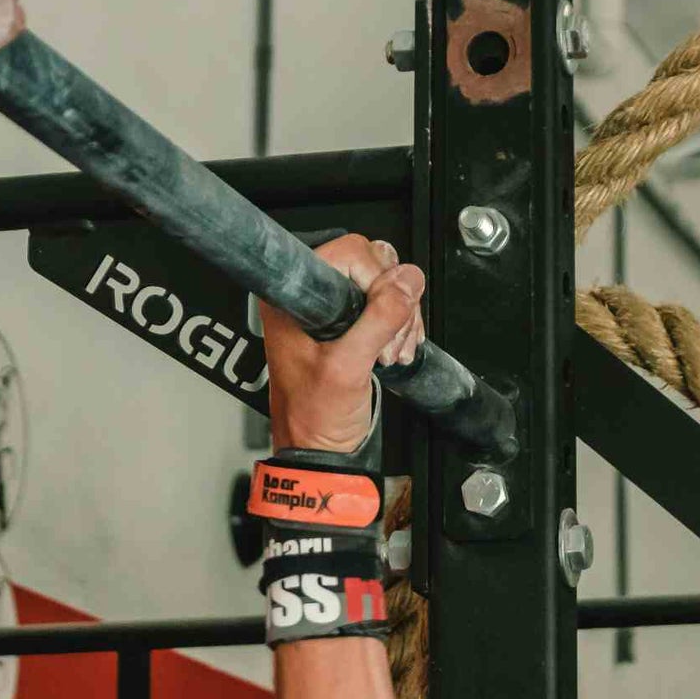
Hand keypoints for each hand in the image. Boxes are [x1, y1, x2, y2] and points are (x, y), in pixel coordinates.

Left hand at [258, 235, 426, 454]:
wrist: (321, 446)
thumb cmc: (314, 414)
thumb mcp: (348, 366)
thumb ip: (378, 320)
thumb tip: (407, 282)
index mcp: (292, 298)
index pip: (347, 252)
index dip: (375, 278)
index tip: (380, 311)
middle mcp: (309, 297)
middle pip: (372, 263)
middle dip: (394, 301)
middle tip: (389, 339)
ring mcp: (331, 309)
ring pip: (386, 284)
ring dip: (401, 317)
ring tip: (390, 351)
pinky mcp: (350, 322)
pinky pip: (388, 304)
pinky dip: (402, 325)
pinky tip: (394, 349)